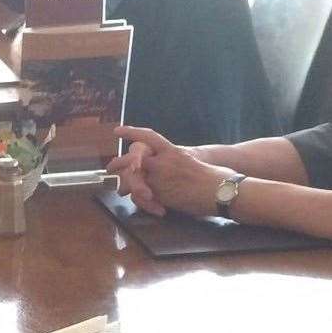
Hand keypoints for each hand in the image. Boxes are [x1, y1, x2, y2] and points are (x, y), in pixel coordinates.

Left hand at [109, 126, 235, 216]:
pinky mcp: (162, 197)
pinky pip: (143, 197)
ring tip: (121, 190)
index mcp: (172, 151)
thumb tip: (158, 165)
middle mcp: (163, 163)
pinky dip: (141, 201)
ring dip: (125, 185)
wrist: (222, 191)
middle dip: (119, 163)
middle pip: (132, 159)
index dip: (132, 133)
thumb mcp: (189, 160)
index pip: (148, 137)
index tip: (117, 131)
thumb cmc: (212, 175)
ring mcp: (160, 180)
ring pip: (133, 179)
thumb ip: (172, 160)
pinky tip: (139, 201)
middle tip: (110, 168)